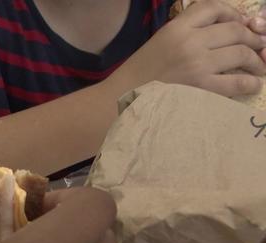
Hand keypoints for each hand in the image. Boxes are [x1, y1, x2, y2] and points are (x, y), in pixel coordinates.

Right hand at [110, 0, 265, 96]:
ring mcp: (197, 66)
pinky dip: (250, 82)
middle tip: (258, 47)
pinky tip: (251, 83)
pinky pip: (238, 82)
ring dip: (256, 60)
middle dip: (252, 38)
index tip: (241, 24)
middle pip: (235, 31)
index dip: (234, 13)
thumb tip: (233, 30)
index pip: (213, 8)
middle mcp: (189, 42)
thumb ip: (190, 34)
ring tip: (258, 66)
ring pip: (241, 53)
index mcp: (176, 28)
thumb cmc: (142, 74)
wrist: (123, 100)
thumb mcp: (161, 43)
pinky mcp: (202, 89)